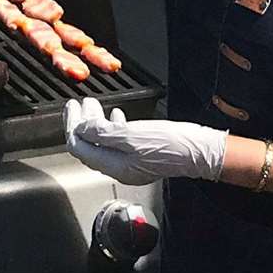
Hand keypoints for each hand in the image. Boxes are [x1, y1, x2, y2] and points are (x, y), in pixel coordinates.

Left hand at [63, 98, 226, 184]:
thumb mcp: (131, 135)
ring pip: (103, 142)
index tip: (71, 107)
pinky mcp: (142, 155)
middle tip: (77, 104)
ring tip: (92, 106)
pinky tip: (115, 116)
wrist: (201, 151)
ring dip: (95, 123)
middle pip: (89, 146)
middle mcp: (120, 168)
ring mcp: (131, 163)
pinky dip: (111, 127)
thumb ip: (102, 133)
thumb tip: (81, 129)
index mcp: (114, 166)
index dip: (72, 126)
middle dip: (80, 124)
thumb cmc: (171, 144)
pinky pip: (118, 142)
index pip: (80, 148)